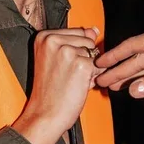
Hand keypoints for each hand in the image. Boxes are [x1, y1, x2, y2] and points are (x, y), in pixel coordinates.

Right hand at [13, 27, 98, 143]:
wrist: (45, 115)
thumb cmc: (50, 91)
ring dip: (89, 68)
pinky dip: (94, 77)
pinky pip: (100, 65)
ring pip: (95, 52)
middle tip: (67, 75)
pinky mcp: (81, 64)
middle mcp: (53, 40)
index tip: (61, 66)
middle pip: (87, 40)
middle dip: (84, 58)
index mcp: (44, 36)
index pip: (77, 32)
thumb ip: (76, 41)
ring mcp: (67, 51)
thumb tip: (94, 29)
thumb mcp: (57, 59)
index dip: (76, 51)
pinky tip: (79, 85)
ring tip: (72, 80)